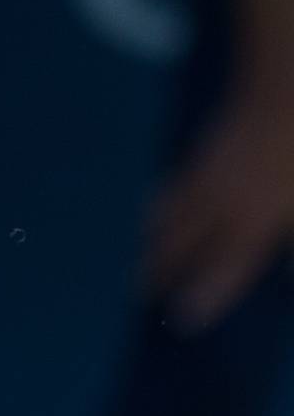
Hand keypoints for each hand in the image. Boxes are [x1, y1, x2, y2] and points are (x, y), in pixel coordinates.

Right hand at [145, 98, 293, 329]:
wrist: (281, 96)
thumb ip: (292, 244)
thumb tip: (288, 275)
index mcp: (254, 226)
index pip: (222, 272)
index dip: (202, 298)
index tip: (182, 319)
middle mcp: (220, 210)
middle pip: (178, 250)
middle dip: (157, 275)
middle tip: (139, 296)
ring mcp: (203, 184)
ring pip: (166, 222)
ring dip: (149, 246)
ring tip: (135, 265)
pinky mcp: (197, 161)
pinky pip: (169, 194)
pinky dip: (156, 211)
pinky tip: (149, 218)